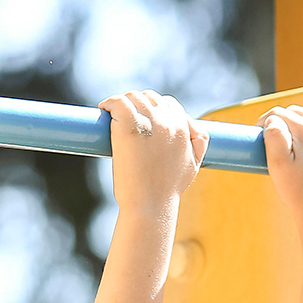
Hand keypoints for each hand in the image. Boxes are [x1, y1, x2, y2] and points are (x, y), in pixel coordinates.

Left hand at [102, 90, 207, 211]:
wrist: (150, 205)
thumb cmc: (166, 191)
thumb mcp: (193, 166)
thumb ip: (199, 144)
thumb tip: (194, 128)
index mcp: (183, 129)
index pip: (168, 104)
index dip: (153, 108)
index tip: (141, 119)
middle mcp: (168, 122)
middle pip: (149, 98)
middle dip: (137, 104)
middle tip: (124, 119)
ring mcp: (149, 122)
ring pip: (133, 97)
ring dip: (122, 103)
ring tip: (112, 116)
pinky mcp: (129, 125)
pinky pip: (118, 102)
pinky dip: (109, 103)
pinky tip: (103, 110)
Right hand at [260, 106, 302, 233]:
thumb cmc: (298, 191)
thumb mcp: (278, 164)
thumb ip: (273, 136)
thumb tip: (274, 119)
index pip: (279, 114)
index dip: (264, 122)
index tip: (258, 133)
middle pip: (297, 112)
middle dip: (283, 121)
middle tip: (274, 139)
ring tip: (295, 139)